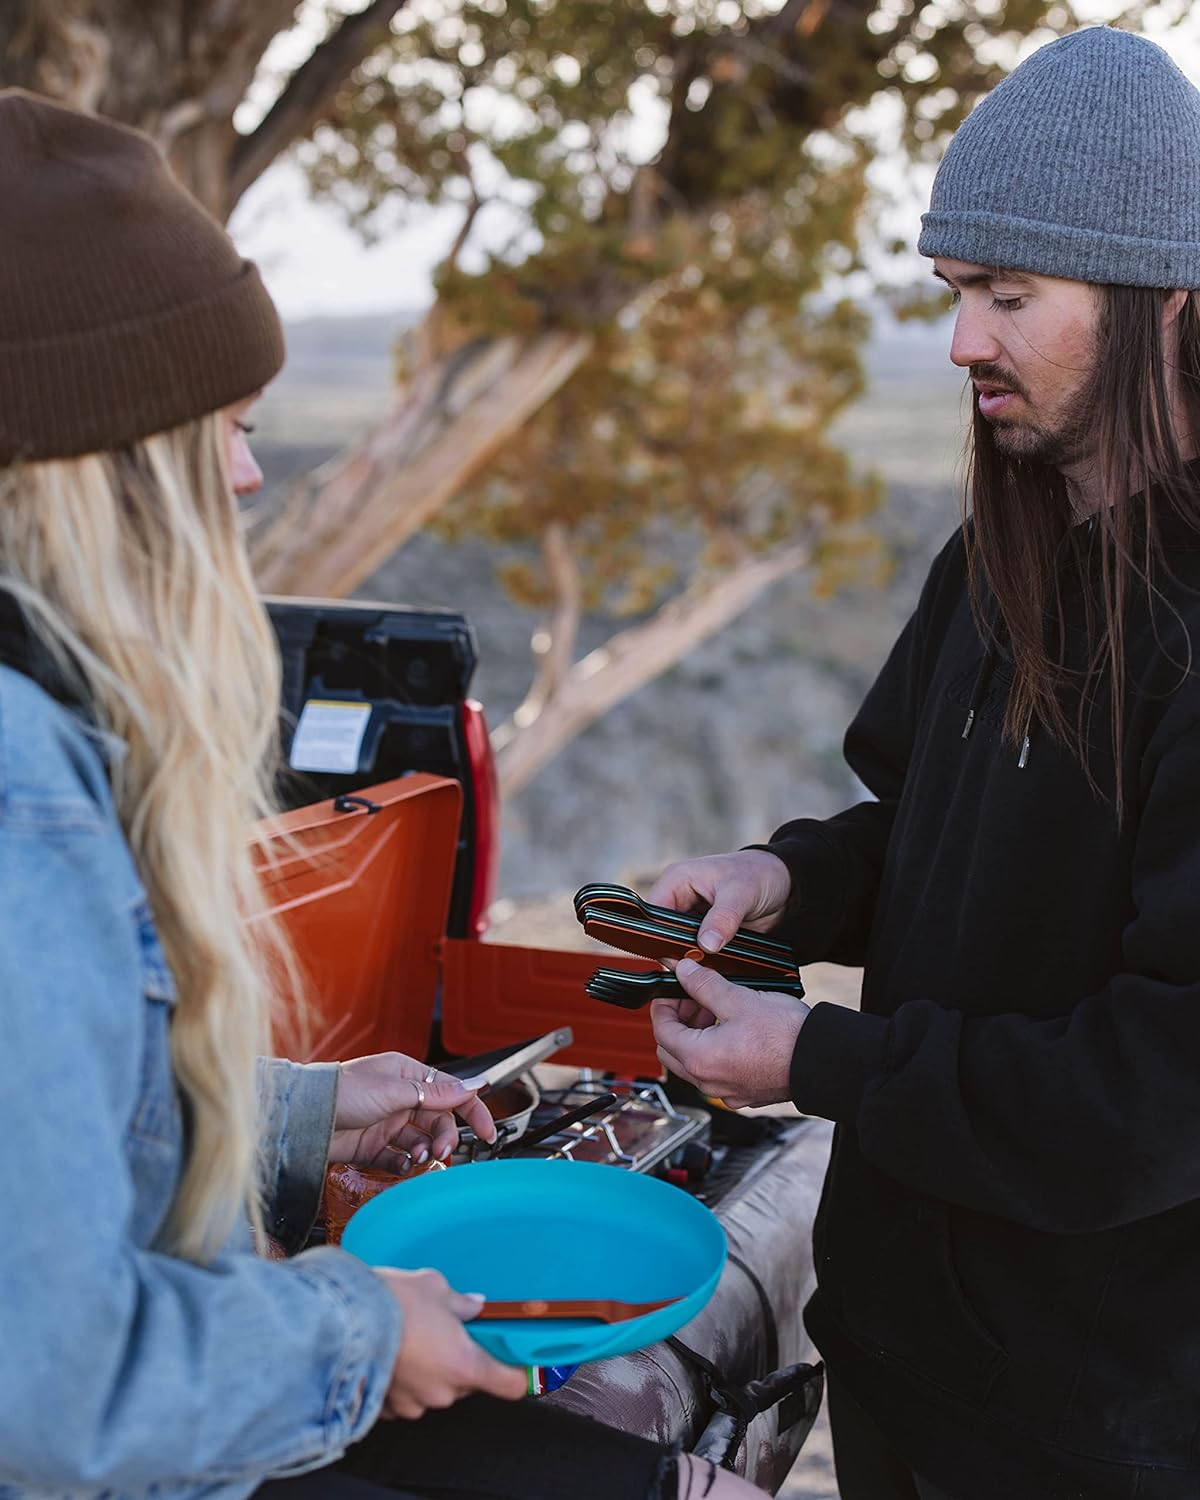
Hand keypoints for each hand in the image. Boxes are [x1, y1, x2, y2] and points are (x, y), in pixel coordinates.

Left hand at [330, 1053, 494, 1169]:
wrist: (304, 1118)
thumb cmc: (344, 1091)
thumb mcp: (395, 1090)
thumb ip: (435, 1093)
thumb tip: (473, 1085)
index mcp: (408, 1075)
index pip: (450, 1092)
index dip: (472, 1110)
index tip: (487, 1132)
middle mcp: (400, 1098)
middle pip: (437, 1121)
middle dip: (444, 1137)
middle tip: (441, 1151)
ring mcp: (386, 1123)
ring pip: (420, 1141)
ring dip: (425, 1151)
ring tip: (419, 1157)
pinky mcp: (373, 1146)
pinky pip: (399, 1158)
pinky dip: (405, 1164)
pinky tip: (404, 1165)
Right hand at [375, 1268, 527, 1418]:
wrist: (338, 1321)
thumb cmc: (391, 1302)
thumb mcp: (435, 1287)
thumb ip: (461, 1303)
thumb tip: (473, 1306)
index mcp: (465, 1365)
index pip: (510, 1384)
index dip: (517, 1374)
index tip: (520, 1364)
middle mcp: (443, 1392)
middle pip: (468, 1382)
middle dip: (460, 1360)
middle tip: (446, 1332)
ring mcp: (414, 1403)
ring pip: (435, 1388)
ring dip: (430, 1370)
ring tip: (412, 1339)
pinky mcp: (386, 1409)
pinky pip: (407, 1395)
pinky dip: (404, 1380)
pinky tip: (393, 1354)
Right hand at [646, 850, 792, 955]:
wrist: (784, 885)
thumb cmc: (759, 873)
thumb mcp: (741, 893)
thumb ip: (723, 919)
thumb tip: (706, 944)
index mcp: (677, 880)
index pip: (653, 913)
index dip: (661, 936)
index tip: (678, 958)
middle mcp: (679, 898)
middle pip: (663, 933)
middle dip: (678, 952)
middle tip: (696, 968)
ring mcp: (691, 917)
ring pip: (678, 945)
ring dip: (692, 958)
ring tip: (707, 969)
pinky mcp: (704, 932)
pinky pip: (695, 951)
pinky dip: (703, 960)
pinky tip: (713, 968)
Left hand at [651, 958, 809, 1109]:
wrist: (822, 1062)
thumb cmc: (786, 1036)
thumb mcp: (739, 999)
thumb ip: (705, 985)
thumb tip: (684, 971)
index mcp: (699, 1059)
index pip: (661, 1030)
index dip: (664, 1004)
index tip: (675, 989)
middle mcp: (708, 1082)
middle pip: (672, 1050)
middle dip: (678, 1021)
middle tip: (695, 999)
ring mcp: (727, 1091)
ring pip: (694, 1064)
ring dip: (697, 1036)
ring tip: (718, 1012)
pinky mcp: (745, 1094)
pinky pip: (717, 1074)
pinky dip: (716, 1053)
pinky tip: (735, 1032)